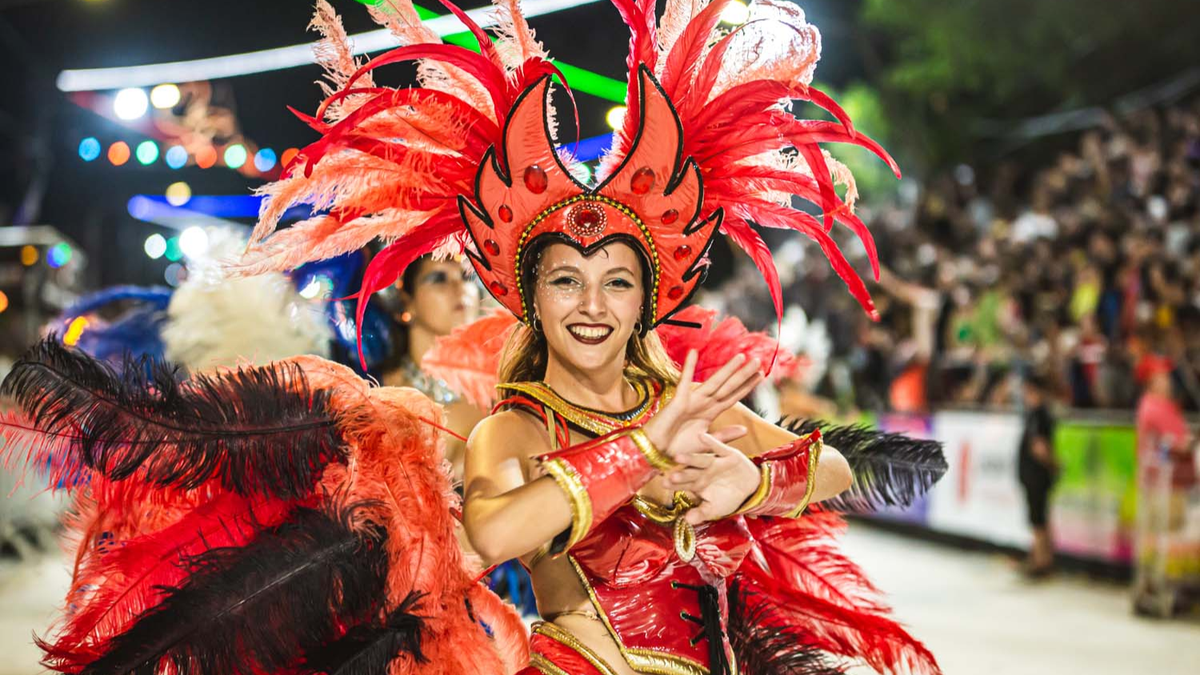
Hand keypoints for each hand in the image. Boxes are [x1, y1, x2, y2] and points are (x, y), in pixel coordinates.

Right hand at [643, 350, 762, 462]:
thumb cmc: (678, 449)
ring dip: (727, 370)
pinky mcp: (678, 401)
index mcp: (710, 413)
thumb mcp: (707, 443)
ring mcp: (691, 401)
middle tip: (757, 361)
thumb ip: (725, 435)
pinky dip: (689, 367)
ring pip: (714, 383)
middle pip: (727, 387)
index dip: (746, 386)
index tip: (760, 375)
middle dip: (743, 374)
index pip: (732, 397)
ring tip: (741, 357)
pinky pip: (684, 381)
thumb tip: (745, 429)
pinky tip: (694, 352)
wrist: (656, 453)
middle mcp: (703, 404)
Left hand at [667, 432, 761, 524]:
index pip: (684, 484)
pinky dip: (711, 442)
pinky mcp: (726, 453)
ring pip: (700, 460)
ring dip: (690, 458)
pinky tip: (701, 436)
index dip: (675, 484)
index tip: (665, 484)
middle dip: (681, 474)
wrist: (750, 488)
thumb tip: (687, 521)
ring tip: (678, 457)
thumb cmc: (728, 498)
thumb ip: (701, 513)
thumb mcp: (715, 509)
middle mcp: (702, 471)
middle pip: (690, 472)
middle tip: (670, 475)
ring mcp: (714, 462)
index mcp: (697, 484)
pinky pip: (718, 447)